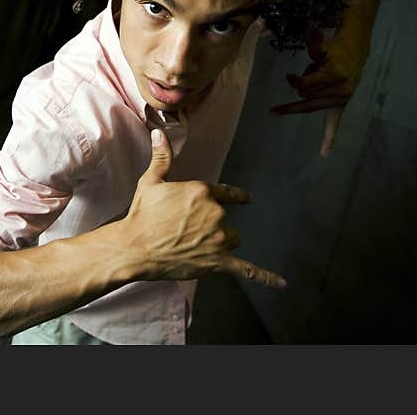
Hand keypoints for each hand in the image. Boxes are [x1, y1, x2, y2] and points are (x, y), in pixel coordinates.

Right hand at [118, 129, 286, 287]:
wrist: (135, 247)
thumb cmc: (141, 214)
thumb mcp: (151, 181)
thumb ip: (162, 157)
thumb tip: (160, 132)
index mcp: (201, 192)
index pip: (227, 193)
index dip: (236, 196)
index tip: (245, 197)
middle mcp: (214, 214)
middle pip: (226, 219)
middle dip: (212, 224)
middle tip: (186, 230)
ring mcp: (217, 239)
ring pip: (232, 239)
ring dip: (221, 241)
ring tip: (197, 246)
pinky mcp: (217, 262)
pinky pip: (246, 270)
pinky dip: (265, 277)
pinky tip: (281, 283)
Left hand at [270, 22, 370, 156]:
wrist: (357, 49)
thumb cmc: (336, 47)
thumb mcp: (324, 44)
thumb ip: (315, 44)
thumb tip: (310, 33)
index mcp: (335, 75)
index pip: (307, 85)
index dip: (296, 81)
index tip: (289, 76)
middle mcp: (340, 90)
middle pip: (307, 97)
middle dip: (299, 89)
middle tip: (290, 92)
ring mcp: (341, 99)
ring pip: (312, 106)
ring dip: (304, 98)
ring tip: (296, 96)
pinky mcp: (341, 104)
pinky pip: (334, 123)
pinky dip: (329, 137)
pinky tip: (324, 153)